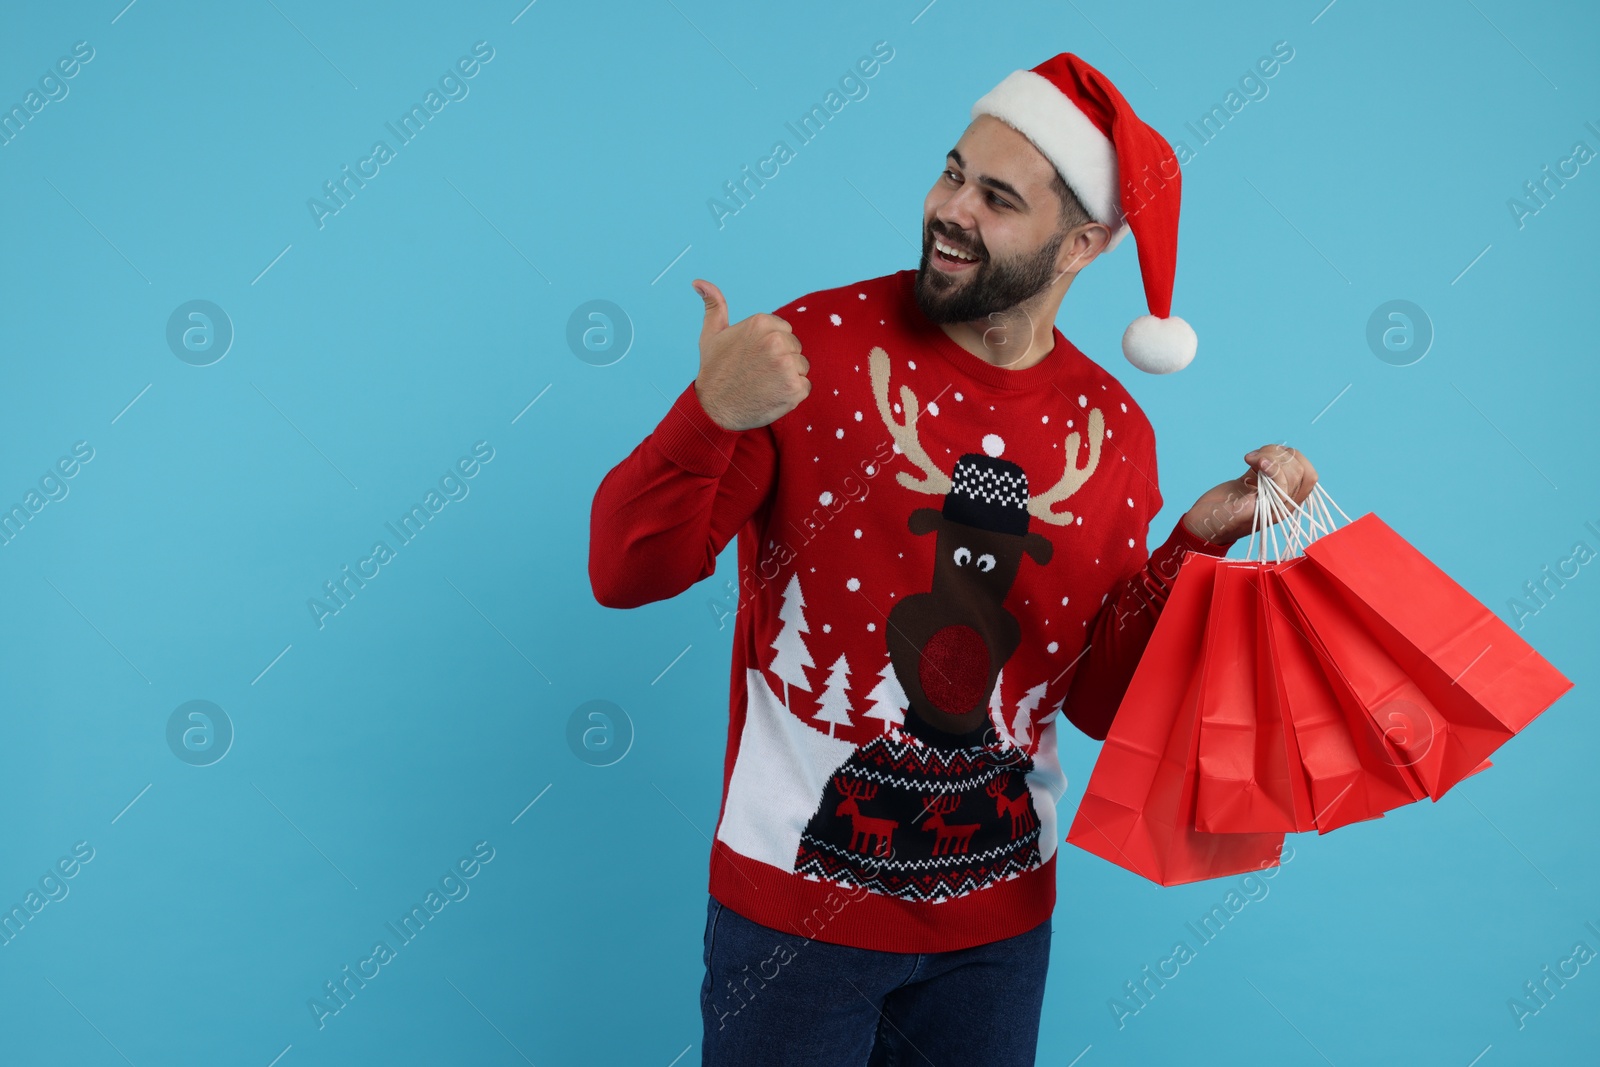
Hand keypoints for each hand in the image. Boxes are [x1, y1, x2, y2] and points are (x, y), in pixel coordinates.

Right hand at [691, 279, 810, 431]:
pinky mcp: (794, 389)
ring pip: (802, 367)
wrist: (714, 409)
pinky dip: (792, 394)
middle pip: (795, 348)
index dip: (771, 346)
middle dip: (781, 360)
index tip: (753, 358)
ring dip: (788, 377)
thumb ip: (714, 305)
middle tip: (758, 373)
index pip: (784, 331)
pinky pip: (805, 387)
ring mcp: (786, 365)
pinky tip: (771, 396)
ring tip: (764, 385)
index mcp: (760, 323)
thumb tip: (699, 282)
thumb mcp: (711, 334)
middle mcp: (775, 341)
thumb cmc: (714, 371)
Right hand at [1181, 443, 1317, 544]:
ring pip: (1291, 462)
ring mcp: (1271, 488)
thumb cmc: (1212, 525)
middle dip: (1279, 457)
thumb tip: (1259, 494)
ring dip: (1274, 452)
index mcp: (1278, 511)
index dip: (1280, 468)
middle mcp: (1280, 500)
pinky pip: (1276, 459)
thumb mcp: (1228, 518)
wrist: (1199, 523)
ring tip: (1252, 457)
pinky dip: (1267, 452)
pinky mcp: (1259, 478)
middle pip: (1300, 469)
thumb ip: (1245, 508)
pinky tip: (1250, 458)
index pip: (1297, 482)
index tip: (1258, 463)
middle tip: (1255, 459)